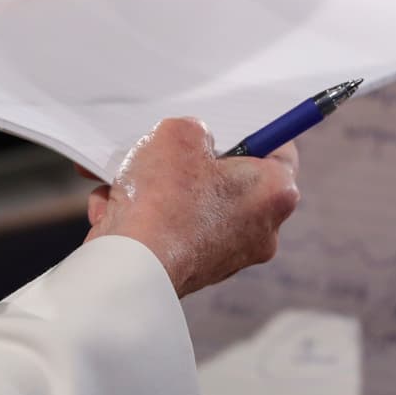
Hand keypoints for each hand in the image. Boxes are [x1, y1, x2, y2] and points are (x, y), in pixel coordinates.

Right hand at [84, 118, 300, 297]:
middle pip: (234, 180)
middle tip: (174, 149)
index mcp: (276, 192)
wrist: (131, 266)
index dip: (254, 130)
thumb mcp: (179, 133)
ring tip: (130, 178)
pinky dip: (145, 218)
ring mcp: (230, 254)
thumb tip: (192, 142)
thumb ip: (195, 129)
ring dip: (161, 189)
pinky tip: (115, 208)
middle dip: (197, 163)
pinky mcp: (197, 271)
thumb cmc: (164, 199)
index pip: (280, 150)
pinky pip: (173, 232)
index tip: (230, 123)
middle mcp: (263, 229)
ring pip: (196, 206)